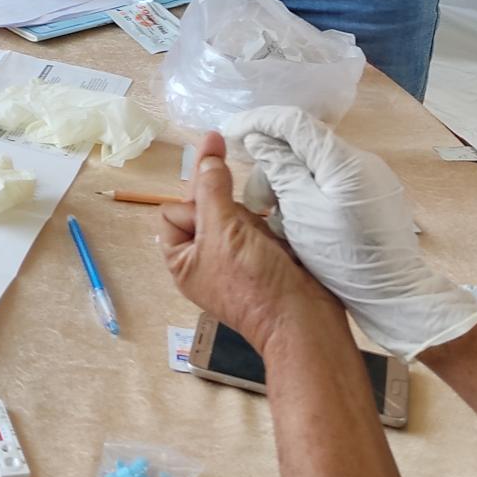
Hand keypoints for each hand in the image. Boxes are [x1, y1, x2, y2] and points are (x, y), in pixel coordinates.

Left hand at [158, 131, 342, 356]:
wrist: (303, 320)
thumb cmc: (252, 280)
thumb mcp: (223, 230)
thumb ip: (212, 189)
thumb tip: (208, 157)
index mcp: (182, 259)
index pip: (173, 211)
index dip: (192, 204)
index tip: (217, 213)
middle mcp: (204, 258)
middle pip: (204, 207)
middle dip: (224, 202)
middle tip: (231, 186)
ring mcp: (234, 256)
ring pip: (234, 213)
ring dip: (248, 214)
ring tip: (261, 235)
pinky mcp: (262, 255)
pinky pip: (256, 225)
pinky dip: (265, 221)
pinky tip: (274, 227)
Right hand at [224, 106, 476, 359]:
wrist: (395, 296)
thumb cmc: (344, 257)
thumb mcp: (302, 213)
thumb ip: (280, 169)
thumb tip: (259, 138)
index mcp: (344, 160)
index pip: (293, 121)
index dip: (258, 122)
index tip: (230, 133)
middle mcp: (360, 160)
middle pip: (303, 145)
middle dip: (272, 166)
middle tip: (257, 202)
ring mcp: (369, 178)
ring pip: (314, 165)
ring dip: (288, 183)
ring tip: (275, 218)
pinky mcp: (372, 195)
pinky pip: (330, 181)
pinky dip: (307, 193)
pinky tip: (297, 221)